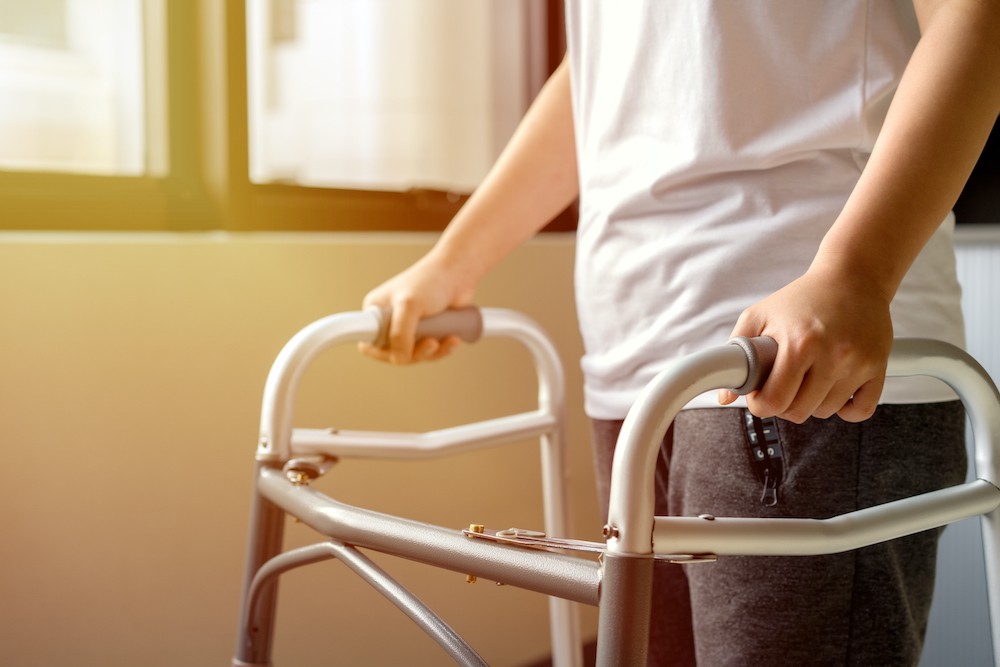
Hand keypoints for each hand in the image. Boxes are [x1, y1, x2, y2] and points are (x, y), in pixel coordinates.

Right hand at [359, 252, 475, 364]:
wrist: (457, 273)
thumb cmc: (430, 280)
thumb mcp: (409, 305)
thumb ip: (400, 334)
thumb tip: (399, 359)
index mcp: (377, 312)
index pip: (369, 344)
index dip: (383, 353)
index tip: (401, 354)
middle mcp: (390, 321)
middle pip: (395, 354)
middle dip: (415, 353)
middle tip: (432, 343)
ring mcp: (409, 327)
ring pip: (415, 354)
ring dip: (432, 352)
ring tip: (449, 339)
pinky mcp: (426, 331)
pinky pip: (429, 351)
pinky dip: (442, 349)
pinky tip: (453, 340)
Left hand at [719, 266, 893, 422]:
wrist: (852, 277)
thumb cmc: (801, 297)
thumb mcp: (759, 315)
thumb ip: (737, 352)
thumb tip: (725, 395)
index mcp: (798, 344)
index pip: (774, 401)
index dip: (760, 403)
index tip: (760, 394)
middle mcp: (831, 355)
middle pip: (799, 412)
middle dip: (784, 404)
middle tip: (782, 385)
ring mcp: (858, 363)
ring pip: (826, 412)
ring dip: (812, 402)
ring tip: (808, 377)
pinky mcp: (878, 367)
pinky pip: (860, 411)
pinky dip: (845, 409)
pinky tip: (833, 390)